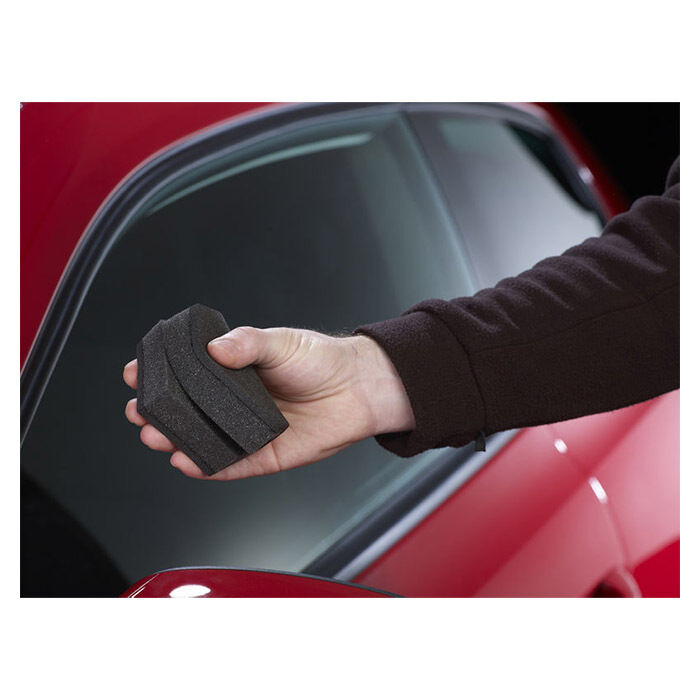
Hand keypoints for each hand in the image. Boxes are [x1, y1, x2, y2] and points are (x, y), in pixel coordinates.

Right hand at [123, 327, 414, 479]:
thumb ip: (247, 343)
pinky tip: (185, 461)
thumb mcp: (281, 342)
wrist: (358, 388)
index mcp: (233, 371)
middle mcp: (234, 403)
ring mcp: (245, 430)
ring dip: (174, 440)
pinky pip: (229, 465)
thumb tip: (216, 346)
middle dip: (157, 412)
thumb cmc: (321, 360)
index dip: (159, 374)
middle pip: (185, 412)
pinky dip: (206, 466)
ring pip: (201, 440)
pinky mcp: (262, 456)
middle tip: (139, 410)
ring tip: (155, 435)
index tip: (136, 371)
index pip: (186, 375)